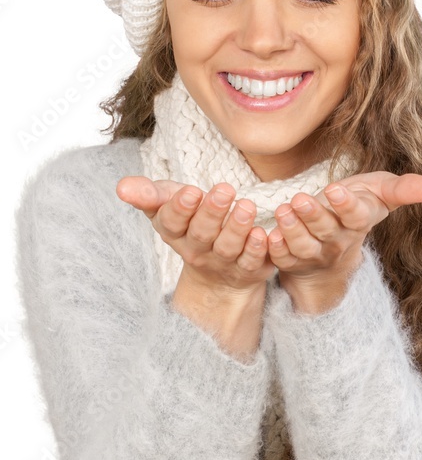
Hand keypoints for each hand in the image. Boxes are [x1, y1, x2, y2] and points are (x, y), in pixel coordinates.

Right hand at [116, 176, 275, 293]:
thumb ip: (148, 194)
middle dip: (212, 212)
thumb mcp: (168, 205)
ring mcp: (221, 263)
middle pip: (201, 233)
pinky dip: (256, 249)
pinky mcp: (246, 270)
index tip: (191, 192)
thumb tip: (121, 187)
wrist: (216, 272)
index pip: (172, 222)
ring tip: (246, 206)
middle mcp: (195, 251)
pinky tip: (261, 233)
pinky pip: (250, 262)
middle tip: (225, 190)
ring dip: (236, 228)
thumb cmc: (190, 224)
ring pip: (227, 248)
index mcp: (174, 233)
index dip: (180, 209)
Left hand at [267, 170, 421, 281]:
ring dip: (292, 231)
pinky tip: (267, 236)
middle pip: (327, 231)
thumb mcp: (381, 194)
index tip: (337, 190)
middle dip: (313, 216)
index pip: (356, 215)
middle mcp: (338, 241)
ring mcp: (315, 254)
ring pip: (303, 247)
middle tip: (299, 199)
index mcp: (359, 222)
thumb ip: (404, 189)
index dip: (347, 205)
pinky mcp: (293, 261)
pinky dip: (275, 250)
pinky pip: (283, 259)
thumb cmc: (358, 207)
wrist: (335, 242)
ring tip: (282, 210)